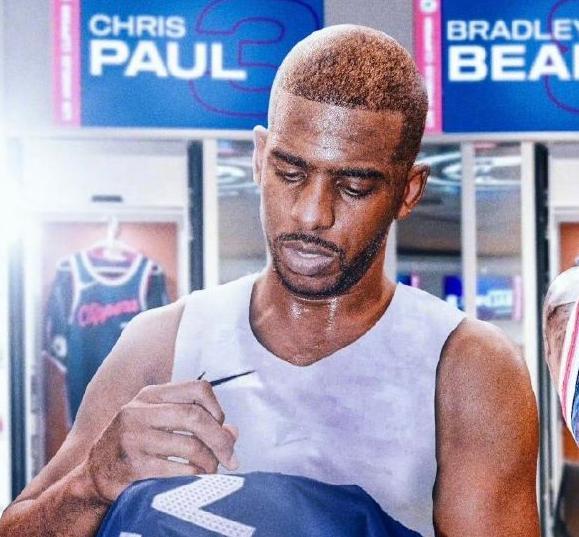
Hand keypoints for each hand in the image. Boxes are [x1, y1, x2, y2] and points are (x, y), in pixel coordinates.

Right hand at [84, 380, 237, 502]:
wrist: (95, 476)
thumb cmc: (136, 446)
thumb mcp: (161, 425)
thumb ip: (197, 424)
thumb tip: (233, 433)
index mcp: (150, 395)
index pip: (198, 388)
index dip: (217, 408)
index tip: (221, 427)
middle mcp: (138, 411)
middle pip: (195, 416)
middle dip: (220, 439)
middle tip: (231, 458)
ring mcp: (133, 438)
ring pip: (190, 446)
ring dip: (210, 462)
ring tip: (211, 471)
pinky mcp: (132, 466)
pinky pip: (178, 470)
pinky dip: (195, 477)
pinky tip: (196, 480)